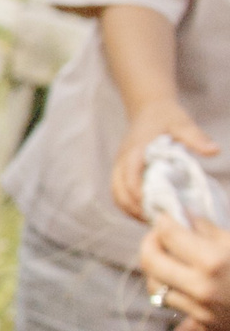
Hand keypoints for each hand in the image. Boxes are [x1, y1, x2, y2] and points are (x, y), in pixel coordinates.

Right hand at [111, 97, 218, 220]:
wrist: (148, 109)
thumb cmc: (166, 117)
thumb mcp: (182, 124)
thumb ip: (196, 137)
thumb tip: (214, 151)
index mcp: (134, 151)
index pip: (129, 177)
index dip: (138, 195)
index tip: (155, 209)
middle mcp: (122, 161)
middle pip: (119, 191)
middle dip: (134, 209)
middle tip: (158, 222)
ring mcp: (119, 167)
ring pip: (117, 195)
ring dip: (131, 210)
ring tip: (153, 221)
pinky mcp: (122, 172)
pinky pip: (119, 193)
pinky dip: (130, 205)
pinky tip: (147, 211)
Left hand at [142, 216, 229, 330]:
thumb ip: (209, 230)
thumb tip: (184, 215)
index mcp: (213, 261)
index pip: (168, 234)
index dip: (163, 221)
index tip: (165, 215)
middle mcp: (201, 287)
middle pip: (150, 260)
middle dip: (150, 241)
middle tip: (159, 233)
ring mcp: (201, 309)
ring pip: (154, 284)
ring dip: (154, 266)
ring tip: (166, 253)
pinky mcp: (204, 323)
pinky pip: (172, 301)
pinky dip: (168, 285)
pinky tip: (179, 274)